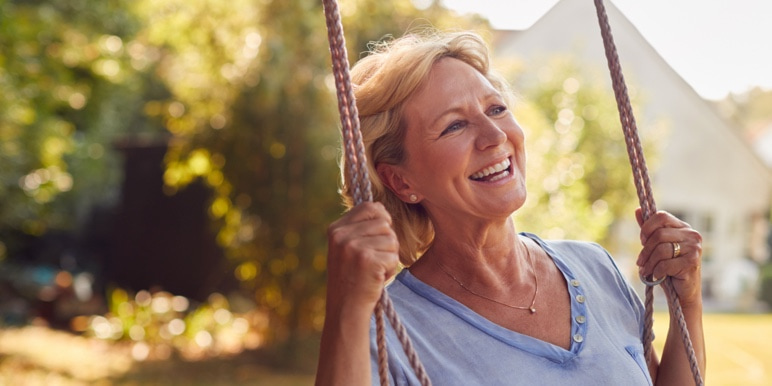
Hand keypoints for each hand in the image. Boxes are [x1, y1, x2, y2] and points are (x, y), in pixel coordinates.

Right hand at [326, 202, 399, 316]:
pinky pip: (394, 256)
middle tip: (374, 261)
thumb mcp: (347, 249)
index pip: (370, 207)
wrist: (345, 310)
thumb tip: (382, 209)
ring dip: (389, 257)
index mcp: (336, 229)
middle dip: (387, 242)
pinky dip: (390, 270)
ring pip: (392, 239)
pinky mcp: (367, 260)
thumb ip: (360, 228)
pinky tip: (376, 279)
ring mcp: (353, 247)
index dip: (383, 219)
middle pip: (385, 223)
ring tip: (374, 271)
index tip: (379, 238)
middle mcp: (342, 235)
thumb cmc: (352, 279)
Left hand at [635, 209, 702, 306]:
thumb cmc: (669, 268)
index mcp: (684, 227)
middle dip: (645, 250)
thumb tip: (638, 210)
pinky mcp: (692, 262)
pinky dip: (656, 271)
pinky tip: (656, 276)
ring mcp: (694, 248)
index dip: (647, 228)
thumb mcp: (658, 247)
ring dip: (649, 262)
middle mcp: (692, 235)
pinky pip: (665, 264)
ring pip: (661, 249)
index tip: (642, 241)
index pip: (662, 216)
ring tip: (645, 270)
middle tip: (640, 261)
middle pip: (659, 234)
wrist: (683, 293)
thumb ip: (650, 230)